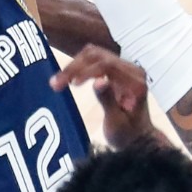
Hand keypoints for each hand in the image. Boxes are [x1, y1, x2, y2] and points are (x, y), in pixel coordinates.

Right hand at [50, 45, 166, 148]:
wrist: (137, 137)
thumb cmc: (127, 135)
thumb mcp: (116, 123)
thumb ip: (108, 100)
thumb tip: (98, 81)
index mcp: (136, 83)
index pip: (108, 66)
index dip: (86, 71)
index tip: (70, 84)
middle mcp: (133, 70)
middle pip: (99, 56)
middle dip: (75, 67)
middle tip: (55, 83)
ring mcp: (125, 67)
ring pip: (94, 54)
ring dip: (74, 65)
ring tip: (57, 81)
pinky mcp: (116, 68)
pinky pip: (94, 59)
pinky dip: (79, 65)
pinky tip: (67, 77)